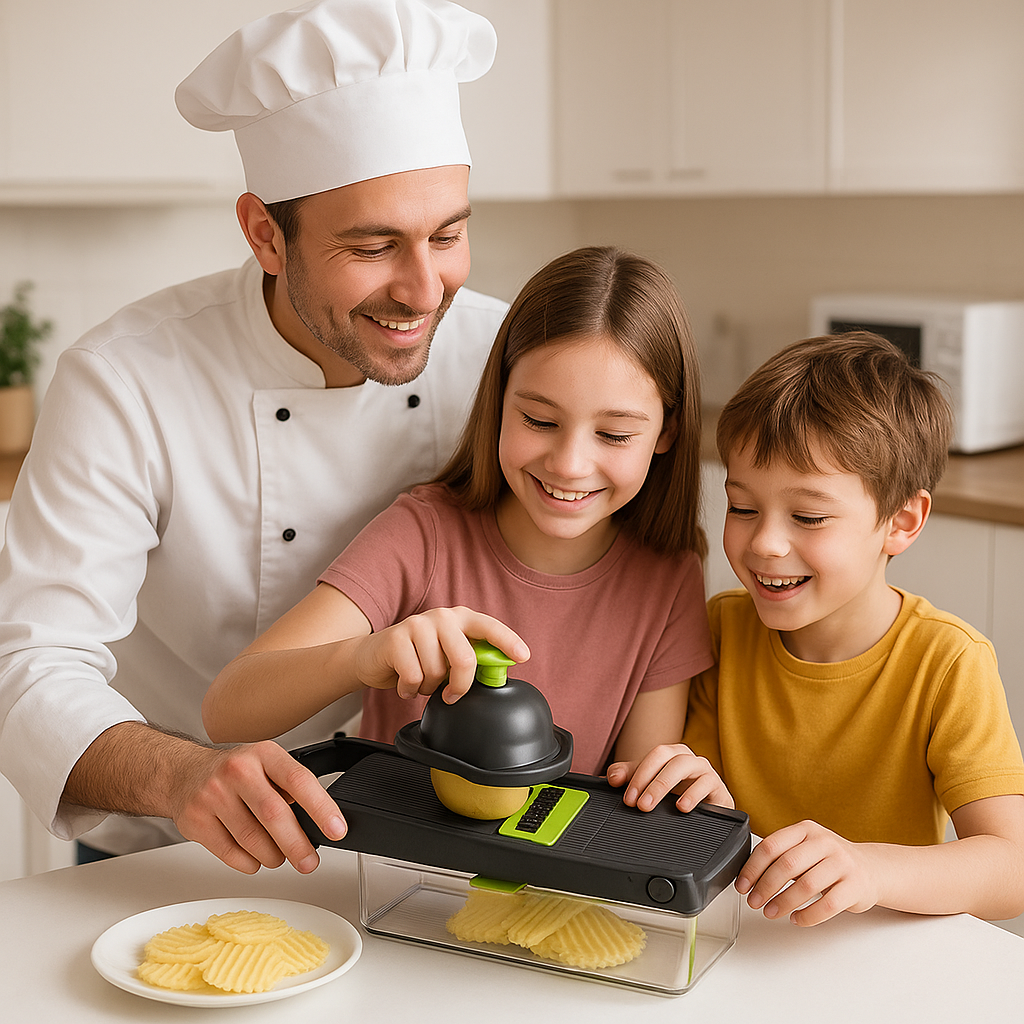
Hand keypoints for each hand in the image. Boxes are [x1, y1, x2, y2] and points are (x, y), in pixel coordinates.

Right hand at [169, 740, 348, 874]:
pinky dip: (250, 863)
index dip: (321, 808)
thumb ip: (290, 787)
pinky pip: (230, 854)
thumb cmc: (236, 772)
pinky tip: (256, 858)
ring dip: (273, 857)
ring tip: (281, 857)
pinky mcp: (196, 820)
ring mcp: (213, 795)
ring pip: (252, 840)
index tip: (337, 830)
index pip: (299, 780)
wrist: (184, 773)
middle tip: (309, 862)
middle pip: (274, 815)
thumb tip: (320, 822)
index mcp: (264, 754)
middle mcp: (238, 771)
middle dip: (297, 845)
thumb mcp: (267, 764)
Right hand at [350, 606, 528, 702]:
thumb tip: (495, 674)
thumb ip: (469, 660)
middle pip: (465, 658)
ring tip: (420, 680)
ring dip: (429, 687)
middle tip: (451, 694)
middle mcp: (442, 616)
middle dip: (460, 685)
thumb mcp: (446, 656)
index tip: (523, 657)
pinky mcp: (396, 638)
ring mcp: (418, 624)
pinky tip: (405, 682)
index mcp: (460, 618)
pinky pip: (414, 677)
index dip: (508, 642)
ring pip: (437, 672)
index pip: (490, 627)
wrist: (370, 657)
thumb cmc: (415, 658)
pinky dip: (410, 689)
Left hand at [606, 743, 732, 812]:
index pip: (652, 755)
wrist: (708, 812)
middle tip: (637, 804)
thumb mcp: (650, 786)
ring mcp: (704, 770)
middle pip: (666, 758)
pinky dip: (693, 794)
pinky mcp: (718, 787)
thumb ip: (629, 777)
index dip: (637, 774)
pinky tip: (682, 807)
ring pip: (684, 766)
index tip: (627, 797)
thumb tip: (611, 777)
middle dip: (648, 780)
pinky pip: (707, 783)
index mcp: (670, 754)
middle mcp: (687, 758)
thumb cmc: (677, 795)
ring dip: (664, 785)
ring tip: (651, 805)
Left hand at [737, 820, 879, 925]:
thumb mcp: (805, 848)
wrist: (872, 869)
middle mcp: (824, 842)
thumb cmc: (829, 861)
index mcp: (805, 830)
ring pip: (806, 886)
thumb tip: (748, 877)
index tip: (742, 885)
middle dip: (765, 886)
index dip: (753, 868)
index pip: (772, 846)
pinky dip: (808, 915)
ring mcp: (842, 863)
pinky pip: (827, 905)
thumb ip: (781, 856)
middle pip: (787, 864)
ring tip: (770, 912)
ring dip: (783, 903)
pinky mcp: (856, 886)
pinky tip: (796, 918)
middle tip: (754, 902)